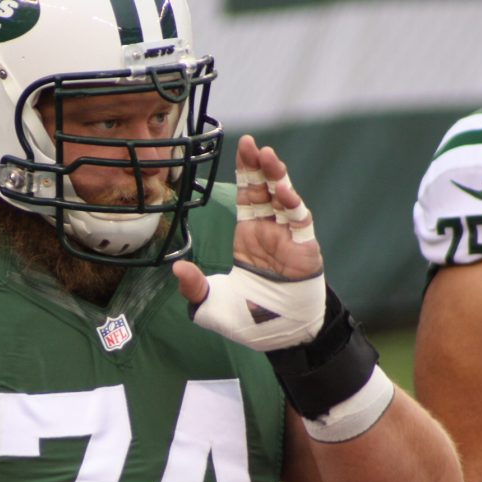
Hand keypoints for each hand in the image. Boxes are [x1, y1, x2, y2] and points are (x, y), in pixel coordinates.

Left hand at [173, 134, 325, 351]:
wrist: (280, 337)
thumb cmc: (248, 319)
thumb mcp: (210, 305)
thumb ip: (194, 287)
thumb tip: (176, 267)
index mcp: (247, 237)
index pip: (247, 195)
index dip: (245, 171)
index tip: (240, 145)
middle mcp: (269, 232)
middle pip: (266, 190)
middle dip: (259, 166)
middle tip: (250, 143)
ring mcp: (289, 239)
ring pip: (285, 199)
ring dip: (277, 178)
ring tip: (268, 157)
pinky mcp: (305, 250)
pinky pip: (300, 222)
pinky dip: (293, 205)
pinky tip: (282, 191)